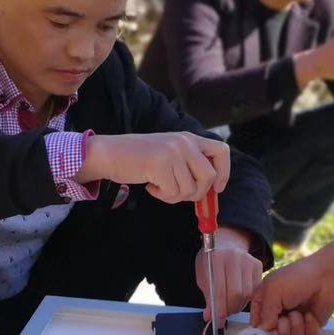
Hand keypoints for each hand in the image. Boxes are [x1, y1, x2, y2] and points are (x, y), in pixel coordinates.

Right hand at [77, 131, 229, 203]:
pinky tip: (150, 185)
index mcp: (189, 138)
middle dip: (197, 193)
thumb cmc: (138, 157)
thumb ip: (189, 165)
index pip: (222, 151)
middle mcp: (184, 142)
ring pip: (190, 189)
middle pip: (209, 177)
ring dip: (174, 195)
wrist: (109, 153)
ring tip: (159, 186)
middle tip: (179, 193)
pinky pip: (173, 193)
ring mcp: (173, 152)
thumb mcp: (169, 153)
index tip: (217, 188)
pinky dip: (162, 195)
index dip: (224, 173)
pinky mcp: (160, 165)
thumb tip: (210, 190)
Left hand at [194, 228, 261, 326]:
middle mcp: (235, 257)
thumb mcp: (203, 275)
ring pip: (247, 293)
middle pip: (237, 293)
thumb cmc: (211, 261)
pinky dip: (246, 298)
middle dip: (229, 308)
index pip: (220, 288)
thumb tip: (210, 317)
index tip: (217, 318)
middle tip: (223, 315)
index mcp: (217, 258)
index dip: (219, 306)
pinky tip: (239, 298)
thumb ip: (207, 295)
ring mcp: (249, 260)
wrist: (226, 242)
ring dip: (238, 305)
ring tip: (230, 306)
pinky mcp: (258, 265)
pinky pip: (255, 289)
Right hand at [250, 253, 333, 334]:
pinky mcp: (308, 329)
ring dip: (295, 328)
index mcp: (263, 303)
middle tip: (287, 317)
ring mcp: (292, 323)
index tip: (270, 329)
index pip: (256, 327)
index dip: (262, 332)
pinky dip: (308, 327)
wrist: (328, 278)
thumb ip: (264, 313)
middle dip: (281, 329)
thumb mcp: (273, 290)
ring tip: (300, 314)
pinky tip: (311, 315)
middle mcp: (276, 315)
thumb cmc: (297, 279)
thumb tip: (262, 331)